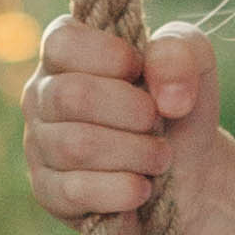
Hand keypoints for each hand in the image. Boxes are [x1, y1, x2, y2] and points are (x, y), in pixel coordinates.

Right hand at [20, 17, 234, 234]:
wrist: (191, 174)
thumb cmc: (179, 106)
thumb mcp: (194, 62)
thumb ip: (180, 53)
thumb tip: (168, 97)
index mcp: (65, 54)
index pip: (64, 41)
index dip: (114, 57)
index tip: (142, 72)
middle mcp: (41, 95)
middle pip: (73, 96)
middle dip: (133, 112)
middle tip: (158, 122)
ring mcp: (39, 145)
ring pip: (77, 146)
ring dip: (136, 153)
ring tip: (161, 157)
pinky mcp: (48, 192)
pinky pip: (76, 191)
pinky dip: (122, 190)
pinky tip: (143, 188)